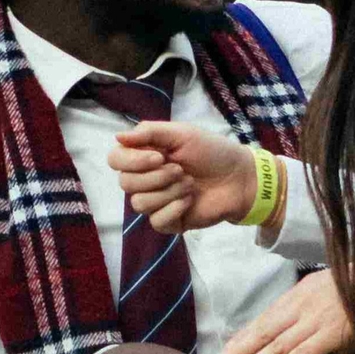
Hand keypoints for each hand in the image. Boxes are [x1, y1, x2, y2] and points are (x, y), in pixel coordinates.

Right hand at [107, 122, 258, 233]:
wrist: (239, 177)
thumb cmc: (211, 152)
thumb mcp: (182, 134)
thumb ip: (149, 132)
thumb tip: (117, 136)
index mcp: (144, 156)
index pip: (115, 160)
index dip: (132, 161)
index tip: (159, 157)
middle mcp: (145, 179)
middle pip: (125, 184)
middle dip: (156, 177)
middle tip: (181, 170)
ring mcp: (156, 202)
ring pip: (139, 204)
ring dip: (168, 192)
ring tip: (190, 184)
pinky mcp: (169, 221)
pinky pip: (156, 221)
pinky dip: (175, 209)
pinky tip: (190, 201)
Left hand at [216, 270, 353, 353]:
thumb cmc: (346, 286)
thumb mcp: (315, 288)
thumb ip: (295, 307)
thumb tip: (273, 327)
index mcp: (295, 297)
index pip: (262, 321)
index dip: (241, 339)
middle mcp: (300, 308)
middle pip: (263, 334)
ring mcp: (316, 321)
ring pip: (278, 346)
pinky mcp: (333, 334)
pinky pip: (304, 352)